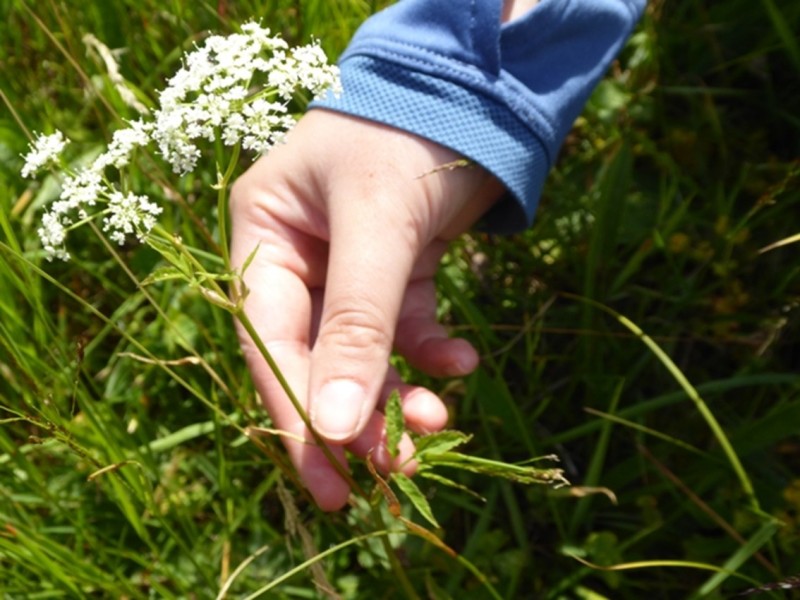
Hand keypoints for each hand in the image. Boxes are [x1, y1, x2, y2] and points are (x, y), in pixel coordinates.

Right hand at [230, 110, 503, 509]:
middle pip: (315, 358)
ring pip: (363, 353)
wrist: (472, 92)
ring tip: (435, 420)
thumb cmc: (405, 136)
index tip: (327, 480)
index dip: (296, 412)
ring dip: (397, 391)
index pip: (268, 341)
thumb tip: (335, 426)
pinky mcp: (394, 272)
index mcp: (263, 237)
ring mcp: (346, 268)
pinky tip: (462, 361)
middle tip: (394, 470)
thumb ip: (356, 324)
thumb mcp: (377, 227)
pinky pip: (404, 329)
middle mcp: (296, 258)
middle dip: (355, 414)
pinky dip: (431, 351)